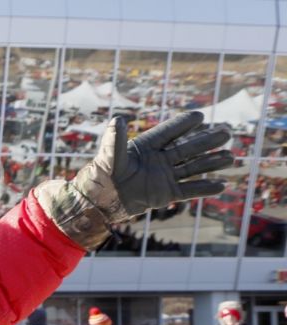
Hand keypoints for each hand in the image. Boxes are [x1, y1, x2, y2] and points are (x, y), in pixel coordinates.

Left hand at [37, 112, 233, 247]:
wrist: (98, 202)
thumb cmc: (101, 176)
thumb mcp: (109, 156)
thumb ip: (115, 139)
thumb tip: (118, 118)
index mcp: (146, 147)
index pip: (168, 133)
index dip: (183, 124)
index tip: (199, 115)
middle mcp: (158, 160)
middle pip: (187, 148)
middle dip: (207, 141)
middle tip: (227, 132)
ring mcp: (163, 177)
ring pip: (192, 168)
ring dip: (211, 163)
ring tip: (231, 157)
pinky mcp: (165, 194)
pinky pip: (189, 190)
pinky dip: (204, 188)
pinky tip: (222, 185)